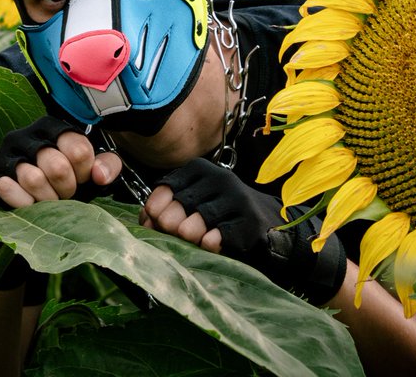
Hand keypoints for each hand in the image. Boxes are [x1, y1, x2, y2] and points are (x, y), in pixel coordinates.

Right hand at [0, 116, 122, 208]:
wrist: (30, 190)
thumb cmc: (66, 176)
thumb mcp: (91, 167)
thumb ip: (108, 165)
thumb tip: (99, 176)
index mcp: (54, 128)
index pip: (79, 150)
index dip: (84, 172)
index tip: (82, 178)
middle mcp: (27, 135)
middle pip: (57, 167)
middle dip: (67, 188)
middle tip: (65, 194)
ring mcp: (7, 153)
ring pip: (33, 179)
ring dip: (47, 198)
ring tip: (49, 199)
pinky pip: (7, 188)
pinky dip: (24, 202)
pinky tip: (30, 203)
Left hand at [148, 159, 347, 304]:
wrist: (271, 224)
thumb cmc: (224, 215)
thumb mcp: (196, 204)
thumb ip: (170, 208)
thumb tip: (143, 220)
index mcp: (200, 170)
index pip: (167, 185)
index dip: (154, 208)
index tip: (152, 223)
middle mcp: (219, 178)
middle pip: (181, 202)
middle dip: (171, 224)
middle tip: (173, 234)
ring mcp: (236, 198)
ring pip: (200, 217)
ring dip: (190, 233)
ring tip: (191, 240)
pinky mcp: (250, 221)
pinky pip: (222, 233)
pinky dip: (211, 241)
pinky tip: (210, 244)